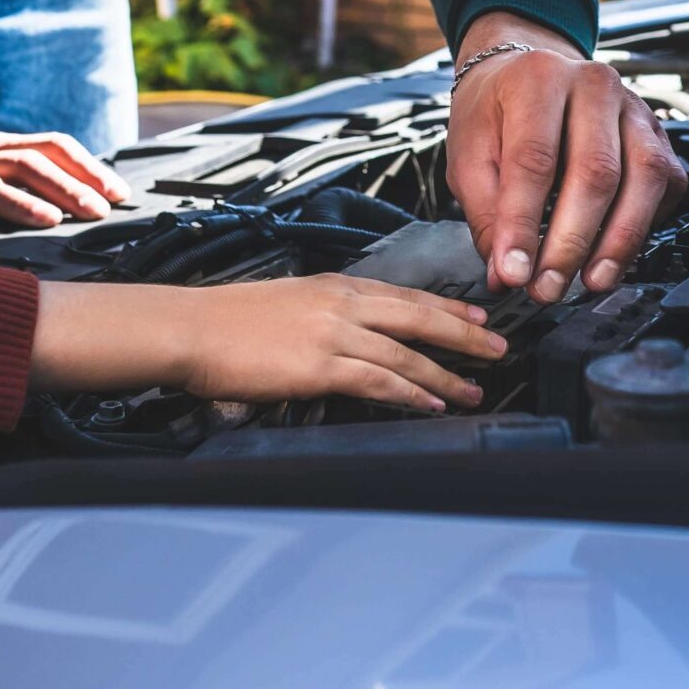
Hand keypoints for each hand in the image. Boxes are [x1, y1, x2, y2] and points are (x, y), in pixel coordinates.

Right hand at [30, 275, 506, 412]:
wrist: (190, 328)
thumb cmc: (226, 321)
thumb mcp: (286, 302)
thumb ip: (323, 316)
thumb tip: (348, 337)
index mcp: (333, 285)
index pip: (404, 294)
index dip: (445, 308)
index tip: (475, 317)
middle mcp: (342, 303)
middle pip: (419, 317)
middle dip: (464, 334)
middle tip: (498, 347)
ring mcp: (334, 333)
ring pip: (407, 353)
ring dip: (446, 373)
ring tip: (475, 388)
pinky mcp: (321, 365)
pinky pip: (380, 381)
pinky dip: (412, 393)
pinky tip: (432, 403)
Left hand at [446, 14, 688, 301]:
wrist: (528, 71)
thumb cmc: (498, 110)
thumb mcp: (468, 151)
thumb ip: (485, 211)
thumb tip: (505, 271)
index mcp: (538, 79)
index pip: (534, 160)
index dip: (523, 223)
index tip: (513, 271)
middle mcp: (594, 85)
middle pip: (595, 172)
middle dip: (572, 242)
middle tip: (547, 287)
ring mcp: (634, 108)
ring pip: (643, 178)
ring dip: (617, 242)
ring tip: (590, 281)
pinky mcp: (658, 134)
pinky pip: (664, 185)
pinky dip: (643, 228)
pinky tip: (615, 255)